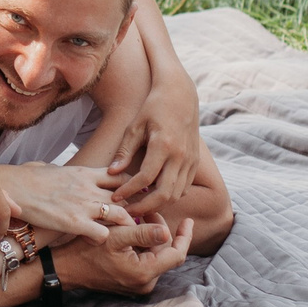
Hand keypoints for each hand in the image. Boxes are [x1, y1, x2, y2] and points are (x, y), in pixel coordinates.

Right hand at [0, 161, 130, 241]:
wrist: (12, 186)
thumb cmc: (25, 178)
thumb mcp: (47, 167)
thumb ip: (58, 170)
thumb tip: (49, 169)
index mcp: (84, 173)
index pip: (120, 177)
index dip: (129, 189)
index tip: (131, 199)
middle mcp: (89, 188)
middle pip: (126, 198)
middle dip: (134, 210)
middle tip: (136, 222)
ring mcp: (83, 205)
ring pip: (121, 215)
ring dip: (124, 226)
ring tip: (124, 236)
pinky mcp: (74, 223)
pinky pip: (102, 234)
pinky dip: (104, 240)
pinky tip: (98, 243)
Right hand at [59, 214, 195, 299]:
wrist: (66, 268)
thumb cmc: (88, 250)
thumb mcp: (116, 236)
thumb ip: (143, 233)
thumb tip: (168, 231)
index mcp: (145, 273)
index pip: (176, 254)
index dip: (184, 236)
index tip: (188, 220)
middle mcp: (145, 283)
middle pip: (166, 253)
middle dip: (161, 230)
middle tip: (148, 211)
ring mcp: (138, 284)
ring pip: (155, 256)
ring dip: (151, 236)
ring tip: (138, 217)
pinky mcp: (131, 281)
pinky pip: (145, 261)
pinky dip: (143, 245)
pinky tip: (132, 230)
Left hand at [110, 74, 201, 214]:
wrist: (180, 95)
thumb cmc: (153, 107)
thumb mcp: (135, 125)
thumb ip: (125, 150)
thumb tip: (112, 172)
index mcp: (164, 145)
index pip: (146, 178)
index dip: (129, 191)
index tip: (115, 196)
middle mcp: (180, 155)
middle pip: (164, 193)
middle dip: (144, 207)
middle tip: (127, 211)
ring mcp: (190, 160)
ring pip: (176, 194)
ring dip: (158, 204)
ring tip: (139, 206)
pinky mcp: (195, 163)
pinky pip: (183, 188)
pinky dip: (170, 196)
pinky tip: (154, 196)